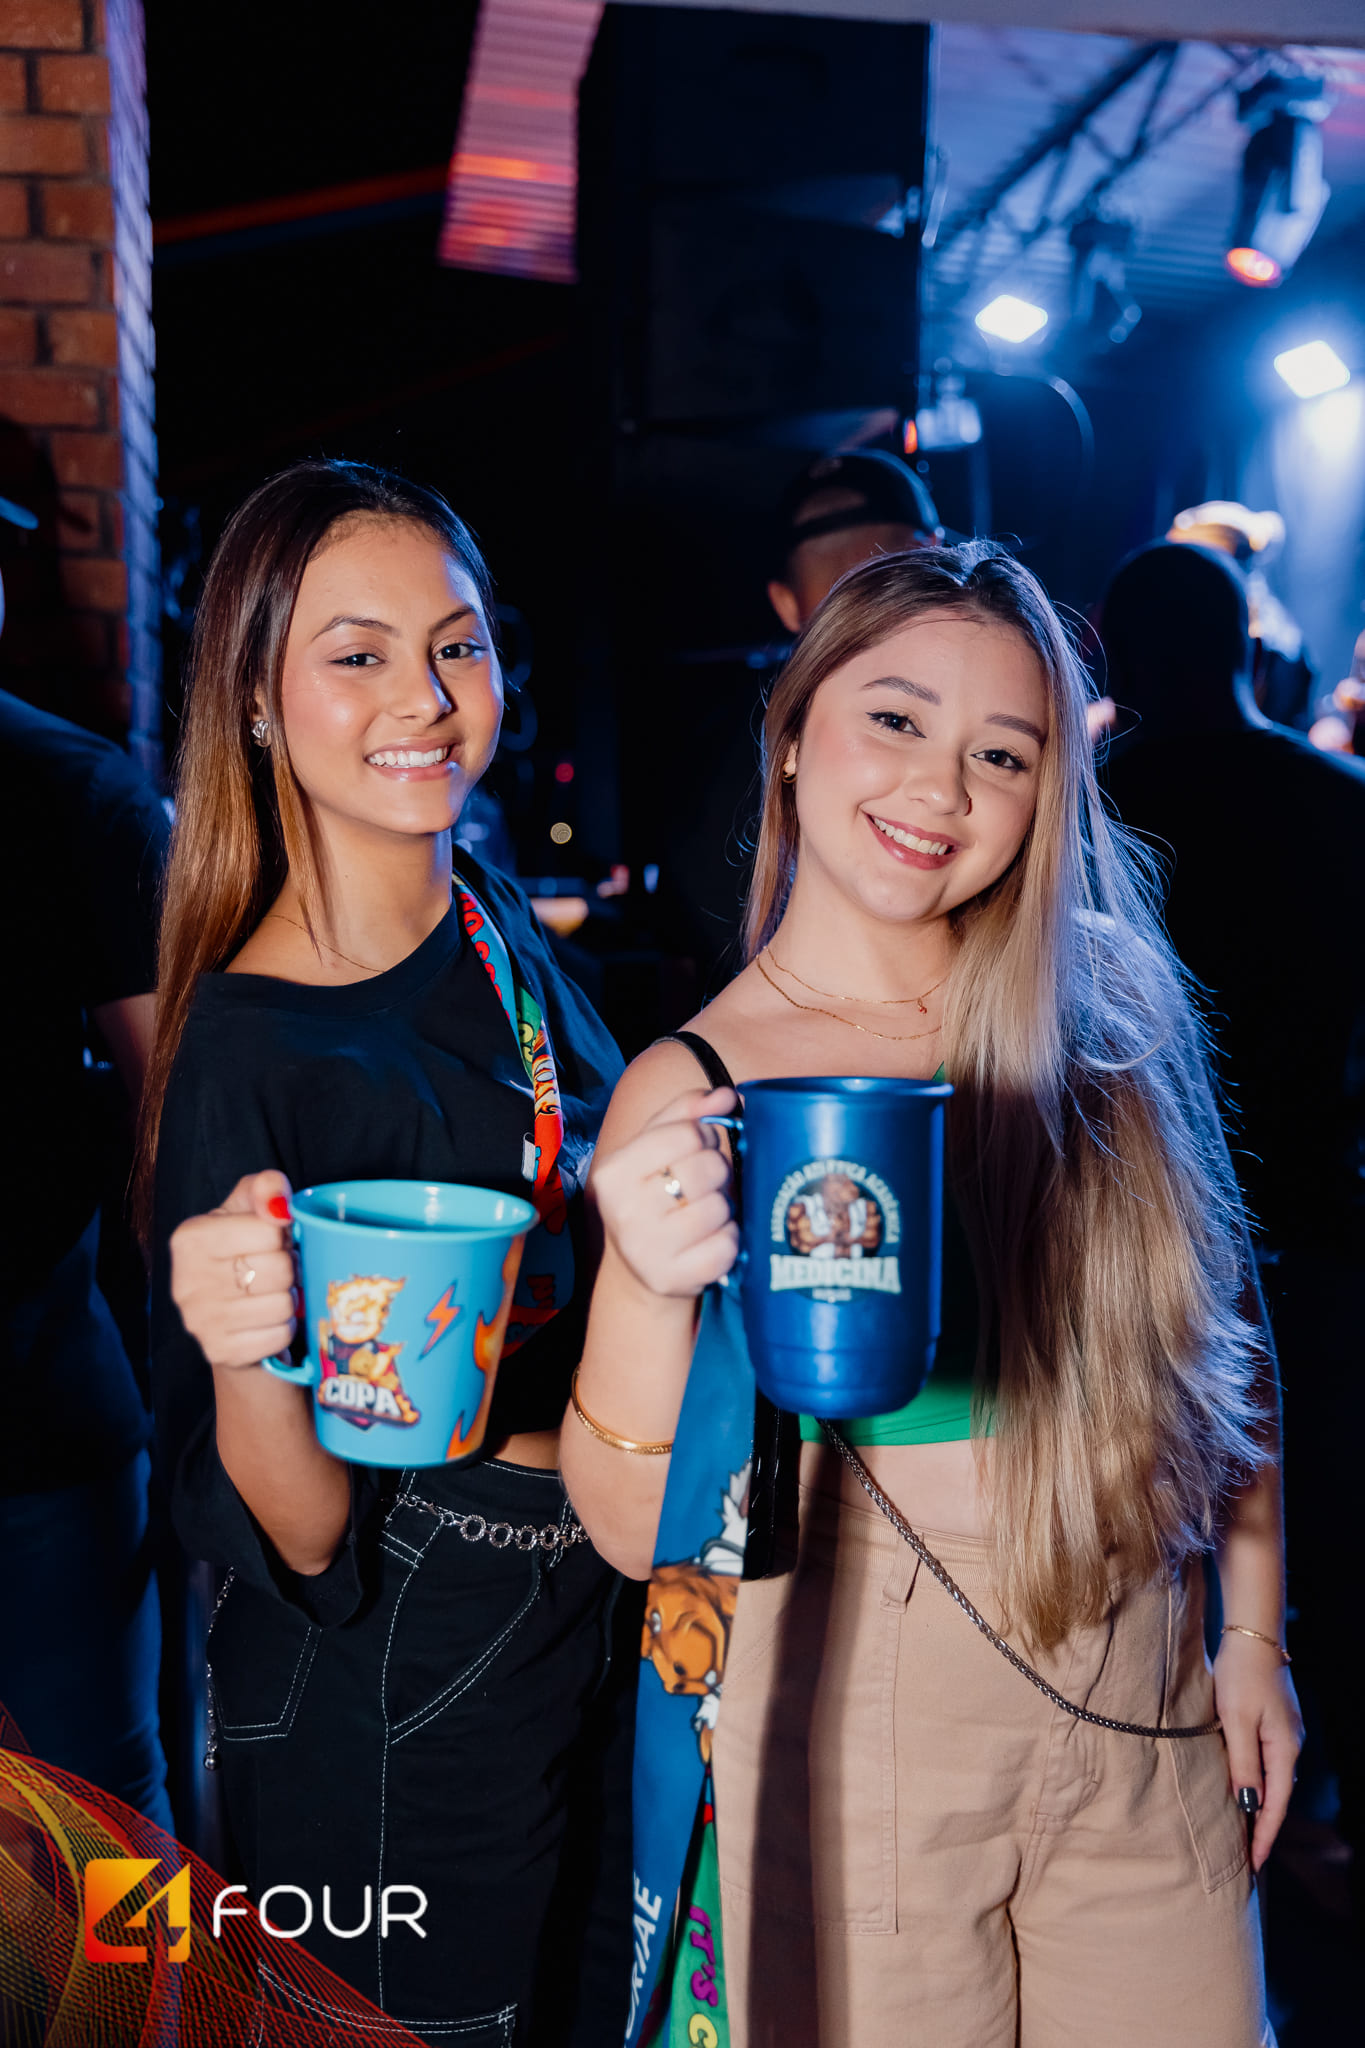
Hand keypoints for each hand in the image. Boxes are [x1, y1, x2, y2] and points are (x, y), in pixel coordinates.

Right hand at [169, 1170, 296, 1369]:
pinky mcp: (220, 1352)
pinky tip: (267, 1319)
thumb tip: (279, 1204)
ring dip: (289, 1298)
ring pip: (282, 1305)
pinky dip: (284, 1328)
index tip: (272, 1241)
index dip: (282, 1235)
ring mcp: (200, 1322)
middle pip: (279, 1269)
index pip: (269, 1231)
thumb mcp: (247, 1209)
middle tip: (277, 1270)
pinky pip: (279, 1336)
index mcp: (190, 1238)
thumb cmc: (241, 1251)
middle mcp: (186, 1281)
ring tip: (272, 1293)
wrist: (227, 1312)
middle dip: (289, 1268)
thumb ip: (264, 1188)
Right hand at [592, 1087, 738, 1298]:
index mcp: (614, 1172)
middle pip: (707, 1169)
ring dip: (723, 1209)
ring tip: (705, 1214)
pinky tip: (710, 1240)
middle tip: (705, 1185)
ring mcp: (647, 1250)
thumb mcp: (655, 1148)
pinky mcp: (674, 1279)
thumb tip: (727, 1095)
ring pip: (719, 1208)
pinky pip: (727, 1246)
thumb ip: (686, 1113)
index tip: (701, 1148)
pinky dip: (729, 1241)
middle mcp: (624, 1212)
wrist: (640, 1270)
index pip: (686, 1133)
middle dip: (717, 1172)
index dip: (706, 1136)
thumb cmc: (653, 1197)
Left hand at [1212, 1631, 1303, 1871]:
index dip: (1264, 1836)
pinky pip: (1267, 1762)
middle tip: (1245, 1858)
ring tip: (1242, 1831)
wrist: (1253, 1634)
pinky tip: (1244, 1789)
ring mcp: (1284, 1733)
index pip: (1275, 1805)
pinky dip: (1257, 1782)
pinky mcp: (1273, 1721)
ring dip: (1259, 1806)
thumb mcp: (1236, 1721)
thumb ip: (1243, 1763)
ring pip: (1272, 1780)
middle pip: (1277, 1797)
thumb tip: (1248, 1804)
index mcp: (1284, 1749)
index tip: (1254, 1865)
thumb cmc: (1241, 1674)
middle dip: (1262, 1828)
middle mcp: (1290, 1745)